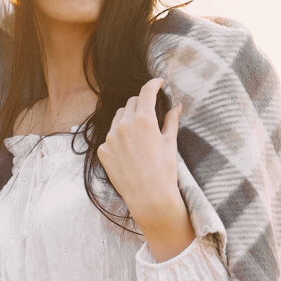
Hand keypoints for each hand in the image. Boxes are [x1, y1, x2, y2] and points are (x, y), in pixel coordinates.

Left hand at [99, 77, 194, 258]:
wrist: (149, 198)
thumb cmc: (164, 171)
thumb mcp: (170, 143)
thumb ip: (171, 121)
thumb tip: (177, 106)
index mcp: (144, 120)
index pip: (146, 92)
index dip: (153, 83)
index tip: (158, 82)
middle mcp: (124, 125)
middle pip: (132, 102)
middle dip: (142, 103)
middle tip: (151, 113)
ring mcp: (110, 138)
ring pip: (118, 117)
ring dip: (128, 119)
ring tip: (139, 134)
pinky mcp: (103, 150)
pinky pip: (111, 136)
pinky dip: (120, 138)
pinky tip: (130, 151)